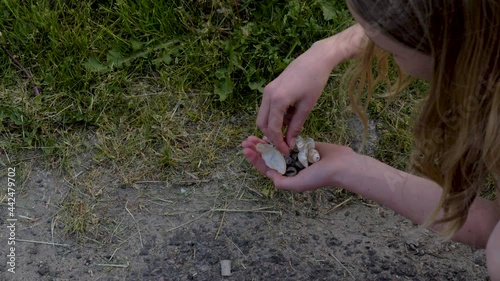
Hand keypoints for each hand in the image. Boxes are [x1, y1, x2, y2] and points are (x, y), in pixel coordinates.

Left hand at [242, 136, 355, 191]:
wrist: (341, 165)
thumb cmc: (320, 177)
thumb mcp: (298, 184)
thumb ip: (282, 182)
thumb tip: (269, 175)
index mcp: (287, 177)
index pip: (266, 168)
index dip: (255, 159)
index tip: (246, 150)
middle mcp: (290, 167)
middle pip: (269, 157)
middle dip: (257, 149)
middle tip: (246, 140)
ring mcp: (296, 156)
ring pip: (277, 148)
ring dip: (265, 142)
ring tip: (254, 136)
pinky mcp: (303, 146)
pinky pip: (288, 140)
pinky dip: (279, 136)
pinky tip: (270, 131)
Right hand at [256, 24, 364, 154]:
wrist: (315, 59)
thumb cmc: (315, 81)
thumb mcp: (307, 107)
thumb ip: (296, 125)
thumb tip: (290, 142)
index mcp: (278, 100)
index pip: (272, 128)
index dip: (278, 142)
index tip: (286, 151)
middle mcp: (268, 95)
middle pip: (262, 123)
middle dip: (271, 136)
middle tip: (285, 143)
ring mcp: (267, 91)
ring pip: (263, 116)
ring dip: (274, 126)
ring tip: (291, 126)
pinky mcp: (270, 88)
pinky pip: (268, 108)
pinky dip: (275, 116)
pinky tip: (290, 115)